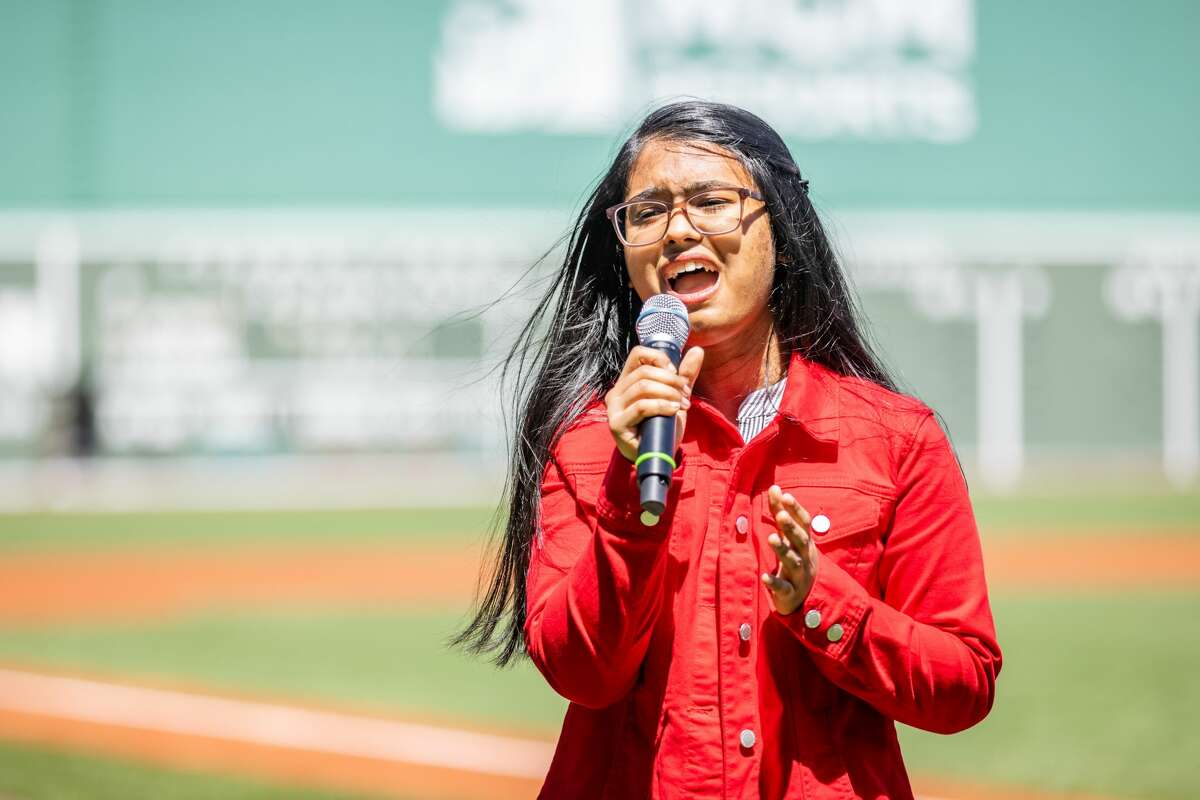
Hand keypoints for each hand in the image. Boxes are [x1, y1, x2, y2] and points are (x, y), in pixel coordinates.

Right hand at [605, 345, 704, 462]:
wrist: (658, 456)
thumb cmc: (662, 426)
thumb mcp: (675, 397)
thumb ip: (685, 376)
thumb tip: (697, 351)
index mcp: (627, 381)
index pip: (637, 354)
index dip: (659, 358)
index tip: (676, 372)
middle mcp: (616, 392)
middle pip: (643, 371)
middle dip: (670, 380)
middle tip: (685, 393)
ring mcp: (614, 408)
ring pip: (643, 387)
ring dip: (668, 393)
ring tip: (681, 404)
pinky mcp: (617, 424)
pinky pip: (641, 407)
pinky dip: (661, 406)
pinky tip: (673, 410)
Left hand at [761, 485, 819, 614]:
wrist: (806, 598)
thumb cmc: (796, 559)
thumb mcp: (790, 537)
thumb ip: (781, 512)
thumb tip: (775, 487)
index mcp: (805, 542)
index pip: (804, 523)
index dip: (795, 509)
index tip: (786, 496)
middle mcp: (806, 557)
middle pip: (800, 540)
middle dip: (791, 527)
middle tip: (780, 515)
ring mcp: (800, 576)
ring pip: (793, 562)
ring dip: (783, 550)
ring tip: (771, 538)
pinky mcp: (790, 593)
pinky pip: (784, 588)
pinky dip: (775, 583)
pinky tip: (765, 577)